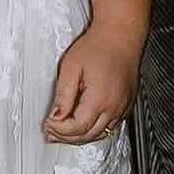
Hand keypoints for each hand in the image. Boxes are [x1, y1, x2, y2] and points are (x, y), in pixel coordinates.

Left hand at [45, 23, 141, 144]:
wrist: (120, 36)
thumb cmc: (98, 47)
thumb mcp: (71, 67)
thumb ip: (63, 95)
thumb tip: (56, 116)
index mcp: (99, 99)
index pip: (76, 127)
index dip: (59, 129)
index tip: (48, 124)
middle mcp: (114, 108)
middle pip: (88, 135)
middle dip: (67, 137)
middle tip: (51, 132)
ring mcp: (122, 108)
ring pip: (100, 135)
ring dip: (80, 137)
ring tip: (63, 133)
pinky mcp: (126, 106)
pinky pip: (110, 127)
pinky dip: (94, 131)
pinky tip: (84, 126)